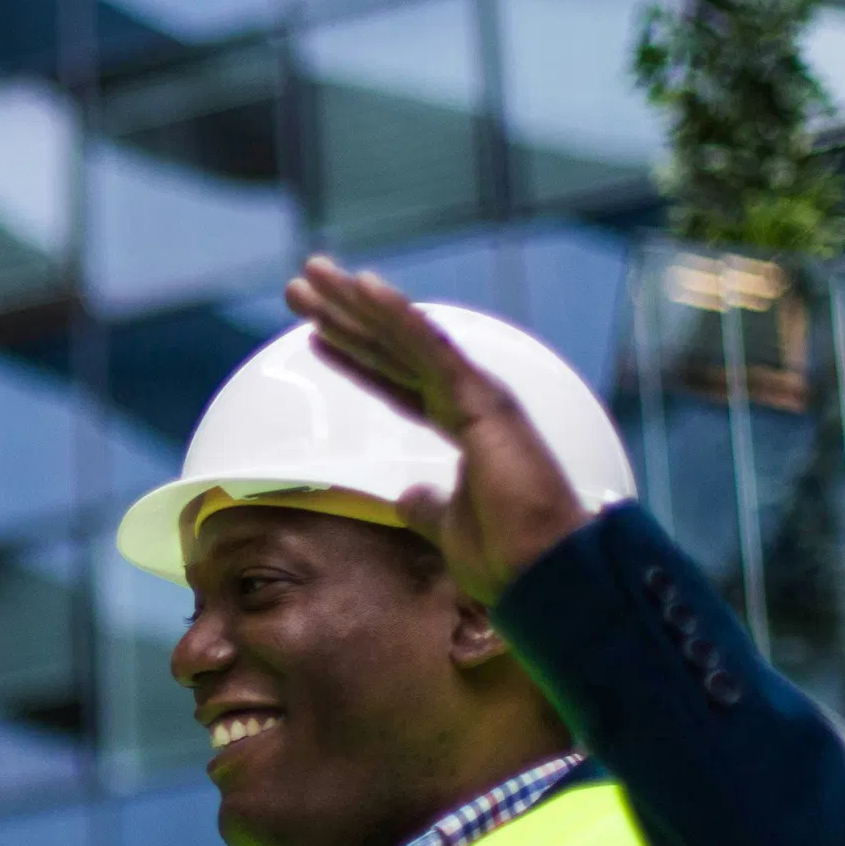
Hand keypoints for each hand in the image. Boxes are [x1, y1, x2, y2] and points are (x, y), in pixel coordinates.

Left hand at [284, 255, 589, 605]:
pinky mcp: (483, 399)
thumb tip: (407, 495)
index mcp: (459, 425)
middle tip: (301, 283)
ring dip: (359, 301)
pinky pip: (432, 347)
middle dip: (345, 314)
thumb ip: (426, 505)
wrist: (543, 574)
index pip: (394, 380)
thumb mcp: (446, 528)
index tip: (314, 333)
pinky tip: (364, 286)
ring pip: (405, 336)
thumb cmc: (507, 556)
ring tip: (315, 271)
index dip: (354, 355)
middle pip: (391, 348)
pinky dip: (398, 314)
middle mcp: (467, 400)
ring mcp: (476, 394)